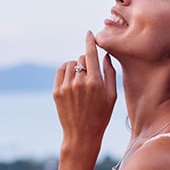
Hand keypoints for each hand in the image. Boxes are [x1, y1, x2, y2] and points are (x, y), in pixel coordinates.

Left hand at [53, 31, 116, 148]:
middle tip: (91, 76)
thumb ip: (110, 73)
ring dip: (76, 67)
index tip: (89, 33)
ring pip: (70, 64)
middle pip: (81, 59)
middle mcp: (79, 83)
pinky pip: (61, 71)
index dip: (90, 41)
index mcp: (95, 83)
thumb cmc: (101, 116)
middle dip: (86, 62)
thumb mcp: (112, 96)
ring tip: (81, 80)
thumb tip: (105, 55)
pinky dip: (66, 70)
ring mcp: (66, 87)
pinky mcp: (56, 91)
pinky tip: (72, 79)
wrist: (82, 135)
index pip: (90, 54)